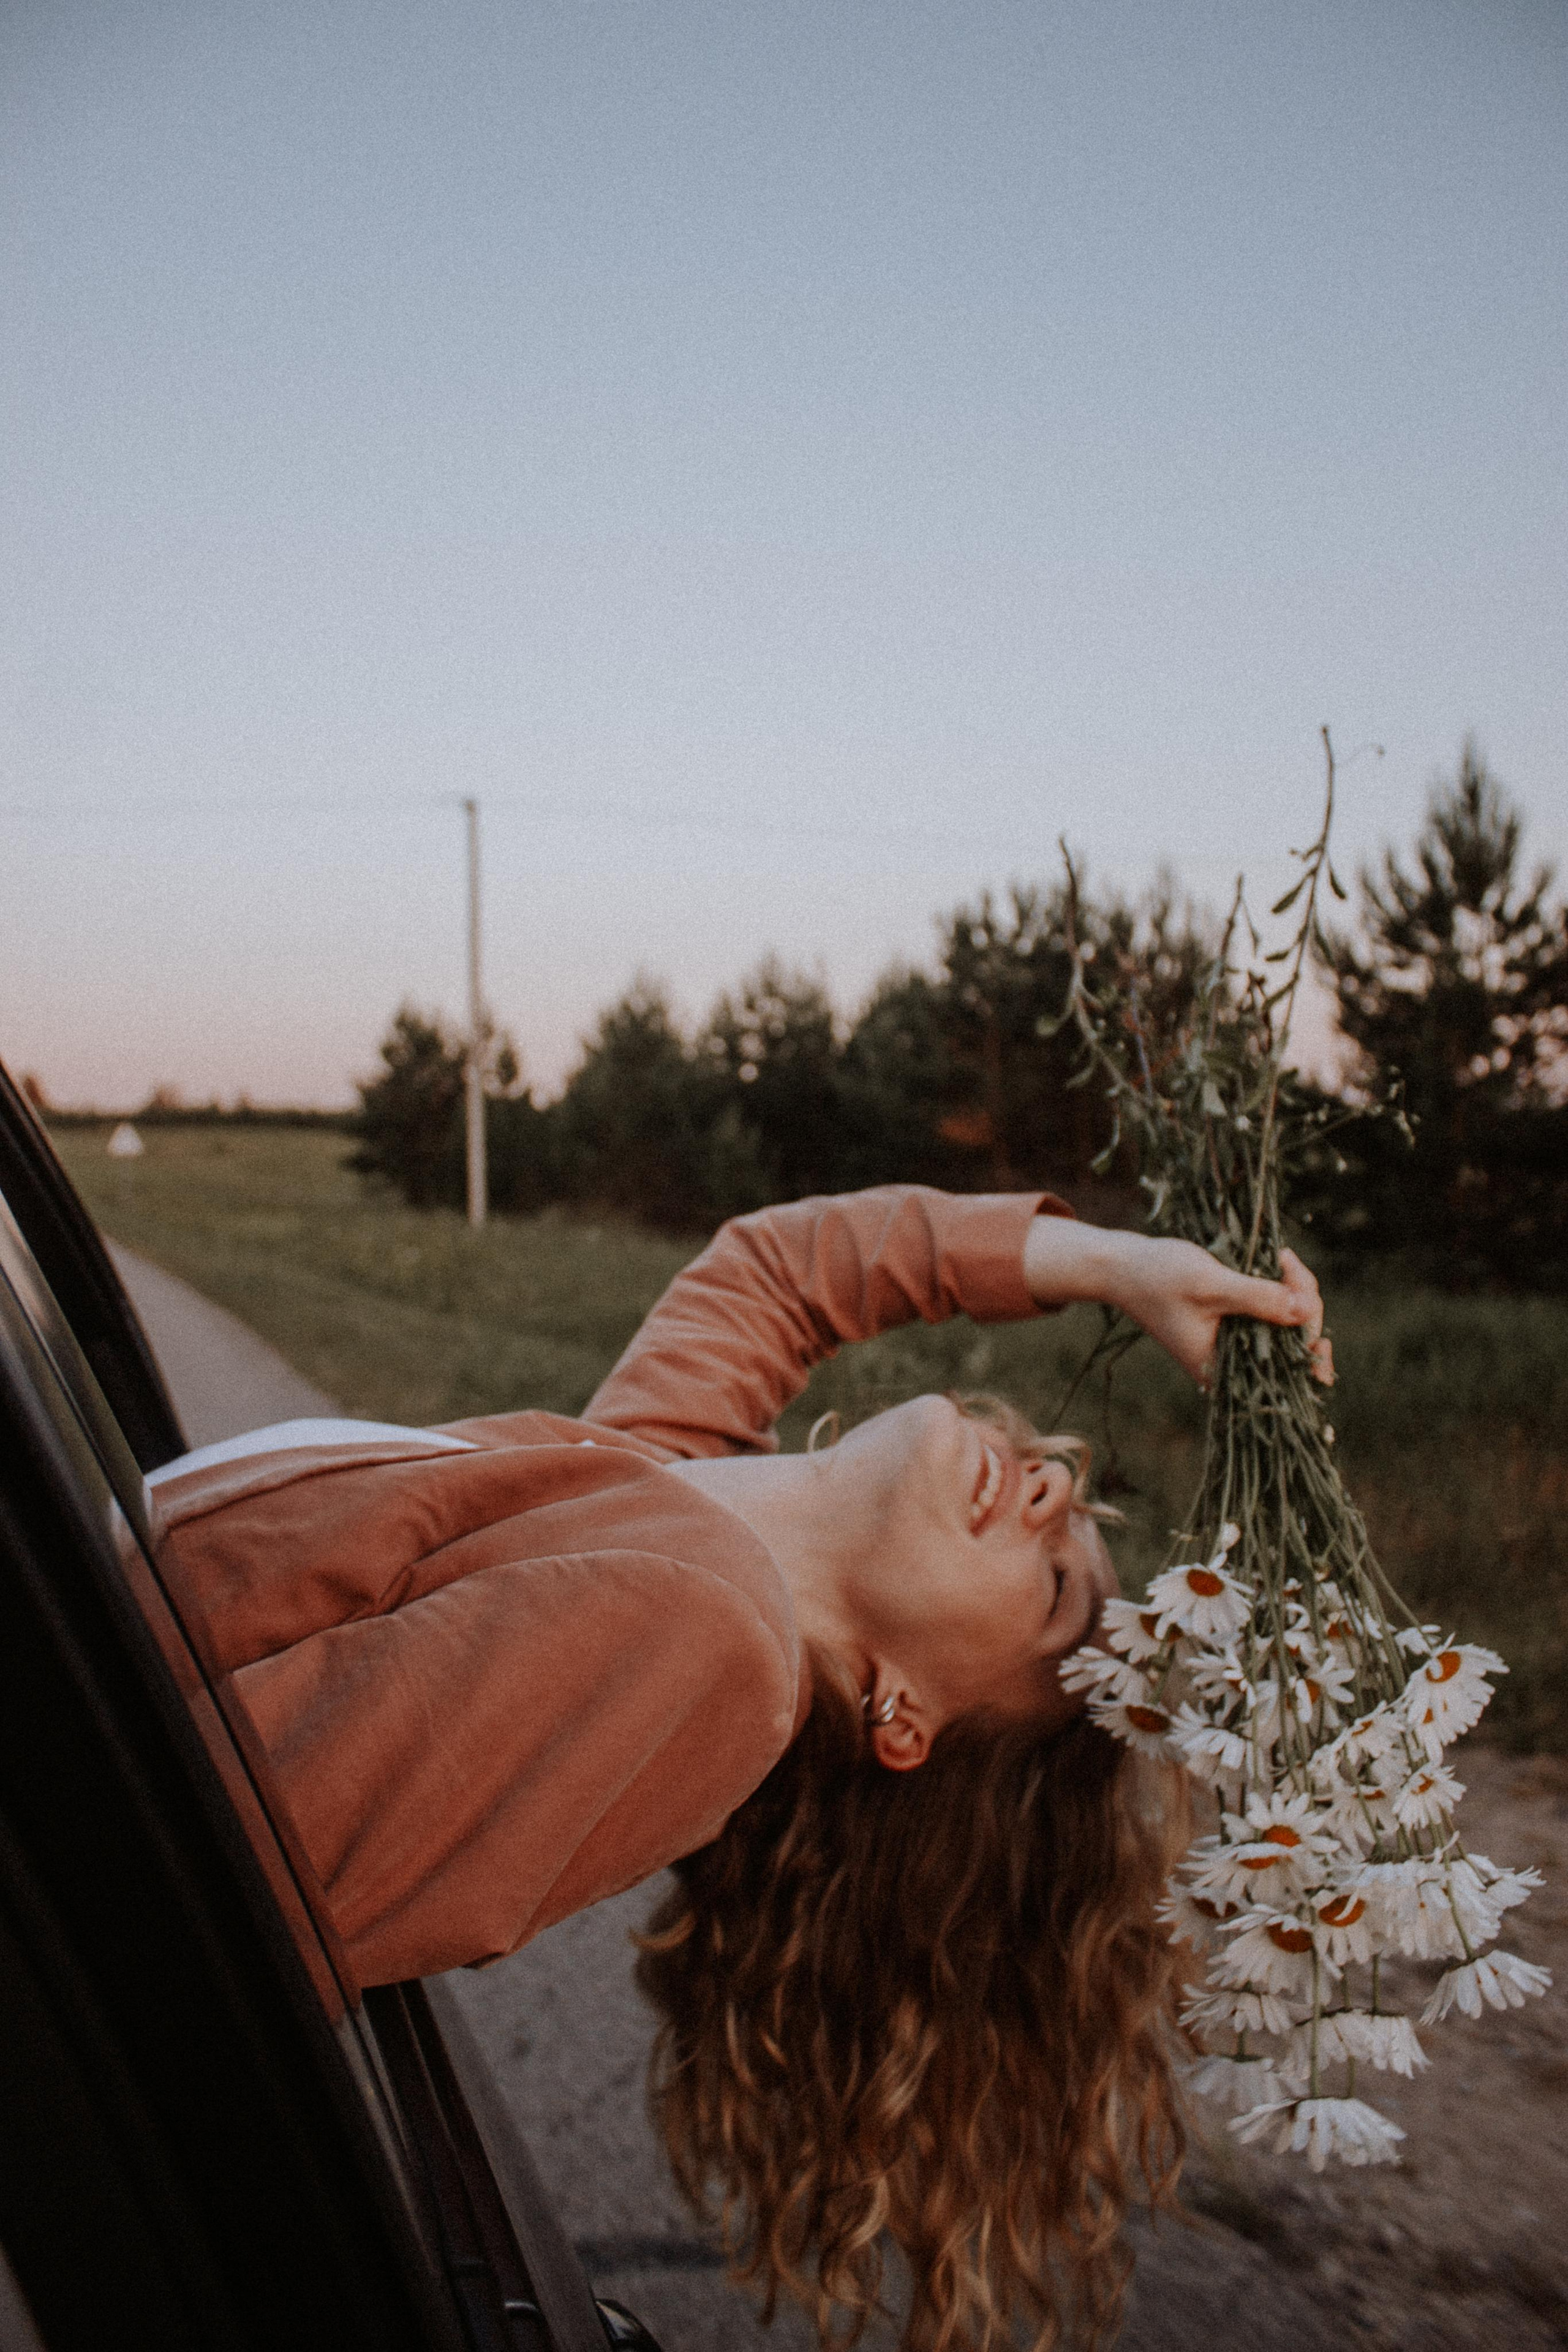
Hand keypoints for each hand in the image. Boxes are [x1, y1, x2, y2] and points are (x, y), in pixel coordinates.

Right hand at [1023, 1218, 1333, 1388]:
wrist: (1121, 1267)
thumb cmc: (1158, 1277)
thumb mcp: (1210, 1285)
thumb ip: (1258, 1299)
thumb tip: (1307, 1311)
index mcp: (1224, 1370)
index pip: (1291, 1371)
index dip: (1310, 1339)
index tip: (1307, 1297)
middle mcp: (1233, 1365)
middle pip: (1296, 1347)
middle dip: (1304, 1303)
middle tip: (1287, 1260)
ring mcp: (1234, 1345)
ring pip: (1289, 1327)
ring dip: (1296, 1292)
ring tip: (1282, 1258)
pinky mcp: (1233, 1325)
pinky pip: (1273, 1314)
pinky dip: (1283, 1290)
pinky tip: (1279, 1264)